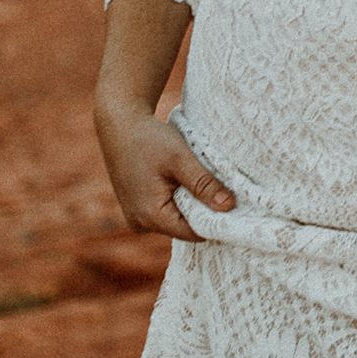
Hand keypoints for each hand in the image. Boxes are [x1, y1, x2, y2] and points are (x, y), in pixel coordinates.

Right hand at [94, 99, 234, 240]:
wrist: (120, 124)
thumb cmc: (148, 139)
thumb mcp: (180, 159)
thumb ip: (204, 184)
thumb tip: (228, 207)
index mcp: (149, 216)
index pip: (193, 233)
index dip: (216, 221)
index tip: (236, 207)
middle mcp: (140, 223)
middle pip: (185, 227)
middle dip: (205, 211)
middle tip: (226, 191)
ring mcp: (137, 216)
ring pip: (177, 218)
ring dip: (192, 203)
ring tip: (204, 182)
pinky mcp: (138, 207)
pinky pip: (167, 210)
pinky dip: (180, 198)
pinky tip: (187, 180)